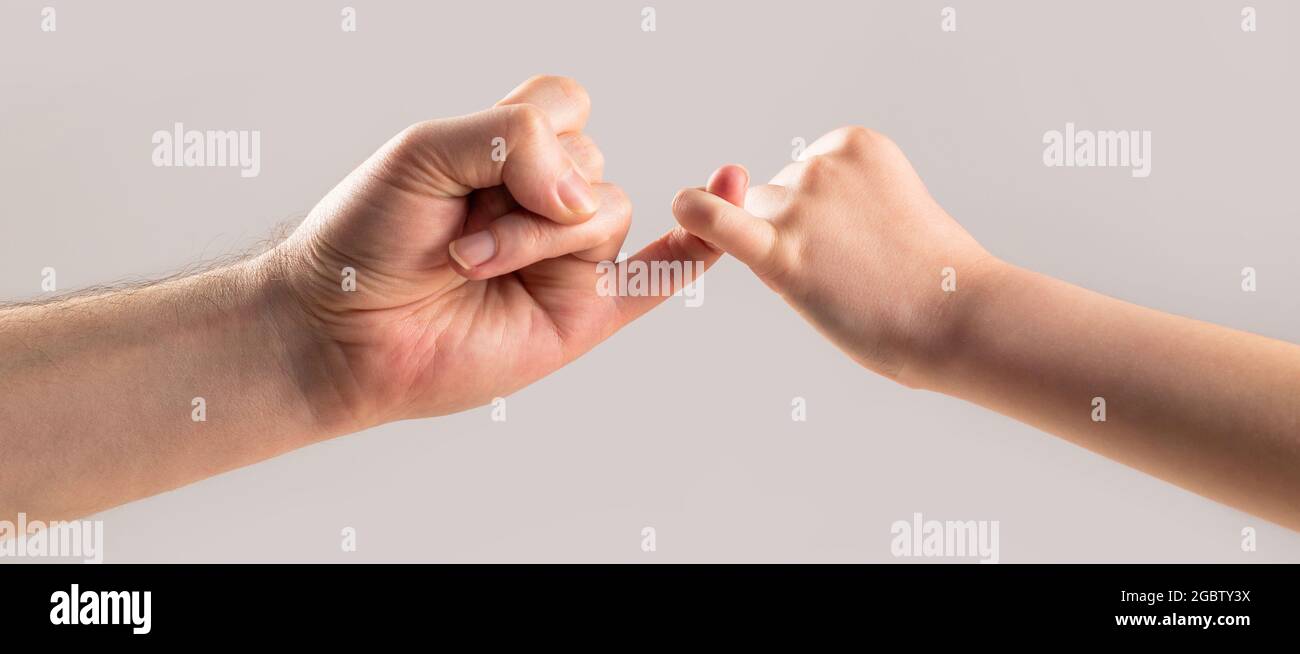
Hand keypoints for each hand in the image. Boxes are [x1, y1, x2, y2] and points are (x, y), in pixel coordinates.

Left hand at [265, 76, 718, 431]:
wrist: (340, 330)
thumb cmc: (367, 237)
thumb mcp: (425, 151)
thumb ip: (510, 137)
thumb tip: (585, 193)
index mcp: (511, 154)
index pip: (566, 105)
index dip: (533, 127)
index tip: (470, 165)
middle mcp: (545, 201)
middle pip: (590, 161)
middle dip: (522, 194)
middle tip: (455, 234)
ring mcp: (567, 259)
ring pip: (608, 213)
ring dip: (538, 236)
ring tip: (471, 263)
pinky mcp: (582, 314)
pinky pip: (660, 277)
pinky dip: (699, 248)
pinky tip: (723, 209)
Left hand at [671, 127, 999, 385]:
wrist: (962, 318)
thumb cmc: (935, 278)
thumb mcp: (891, 207)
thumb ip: (838, 199)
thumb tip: (775, 220)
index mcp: (854, 142)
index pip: (800, 177)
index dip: (818, 219)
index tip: (862, 243)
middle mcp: (822, 162)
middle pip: (772, 198)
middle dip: (796, 236)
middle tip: (854, 273)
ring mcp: (802, 204)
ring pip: (752, 224)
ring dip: (780, 256)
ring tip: (840, 284)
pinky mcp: (783, 253)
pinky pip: (719, 226)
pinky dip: (696, 218)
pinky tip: (681, 210)